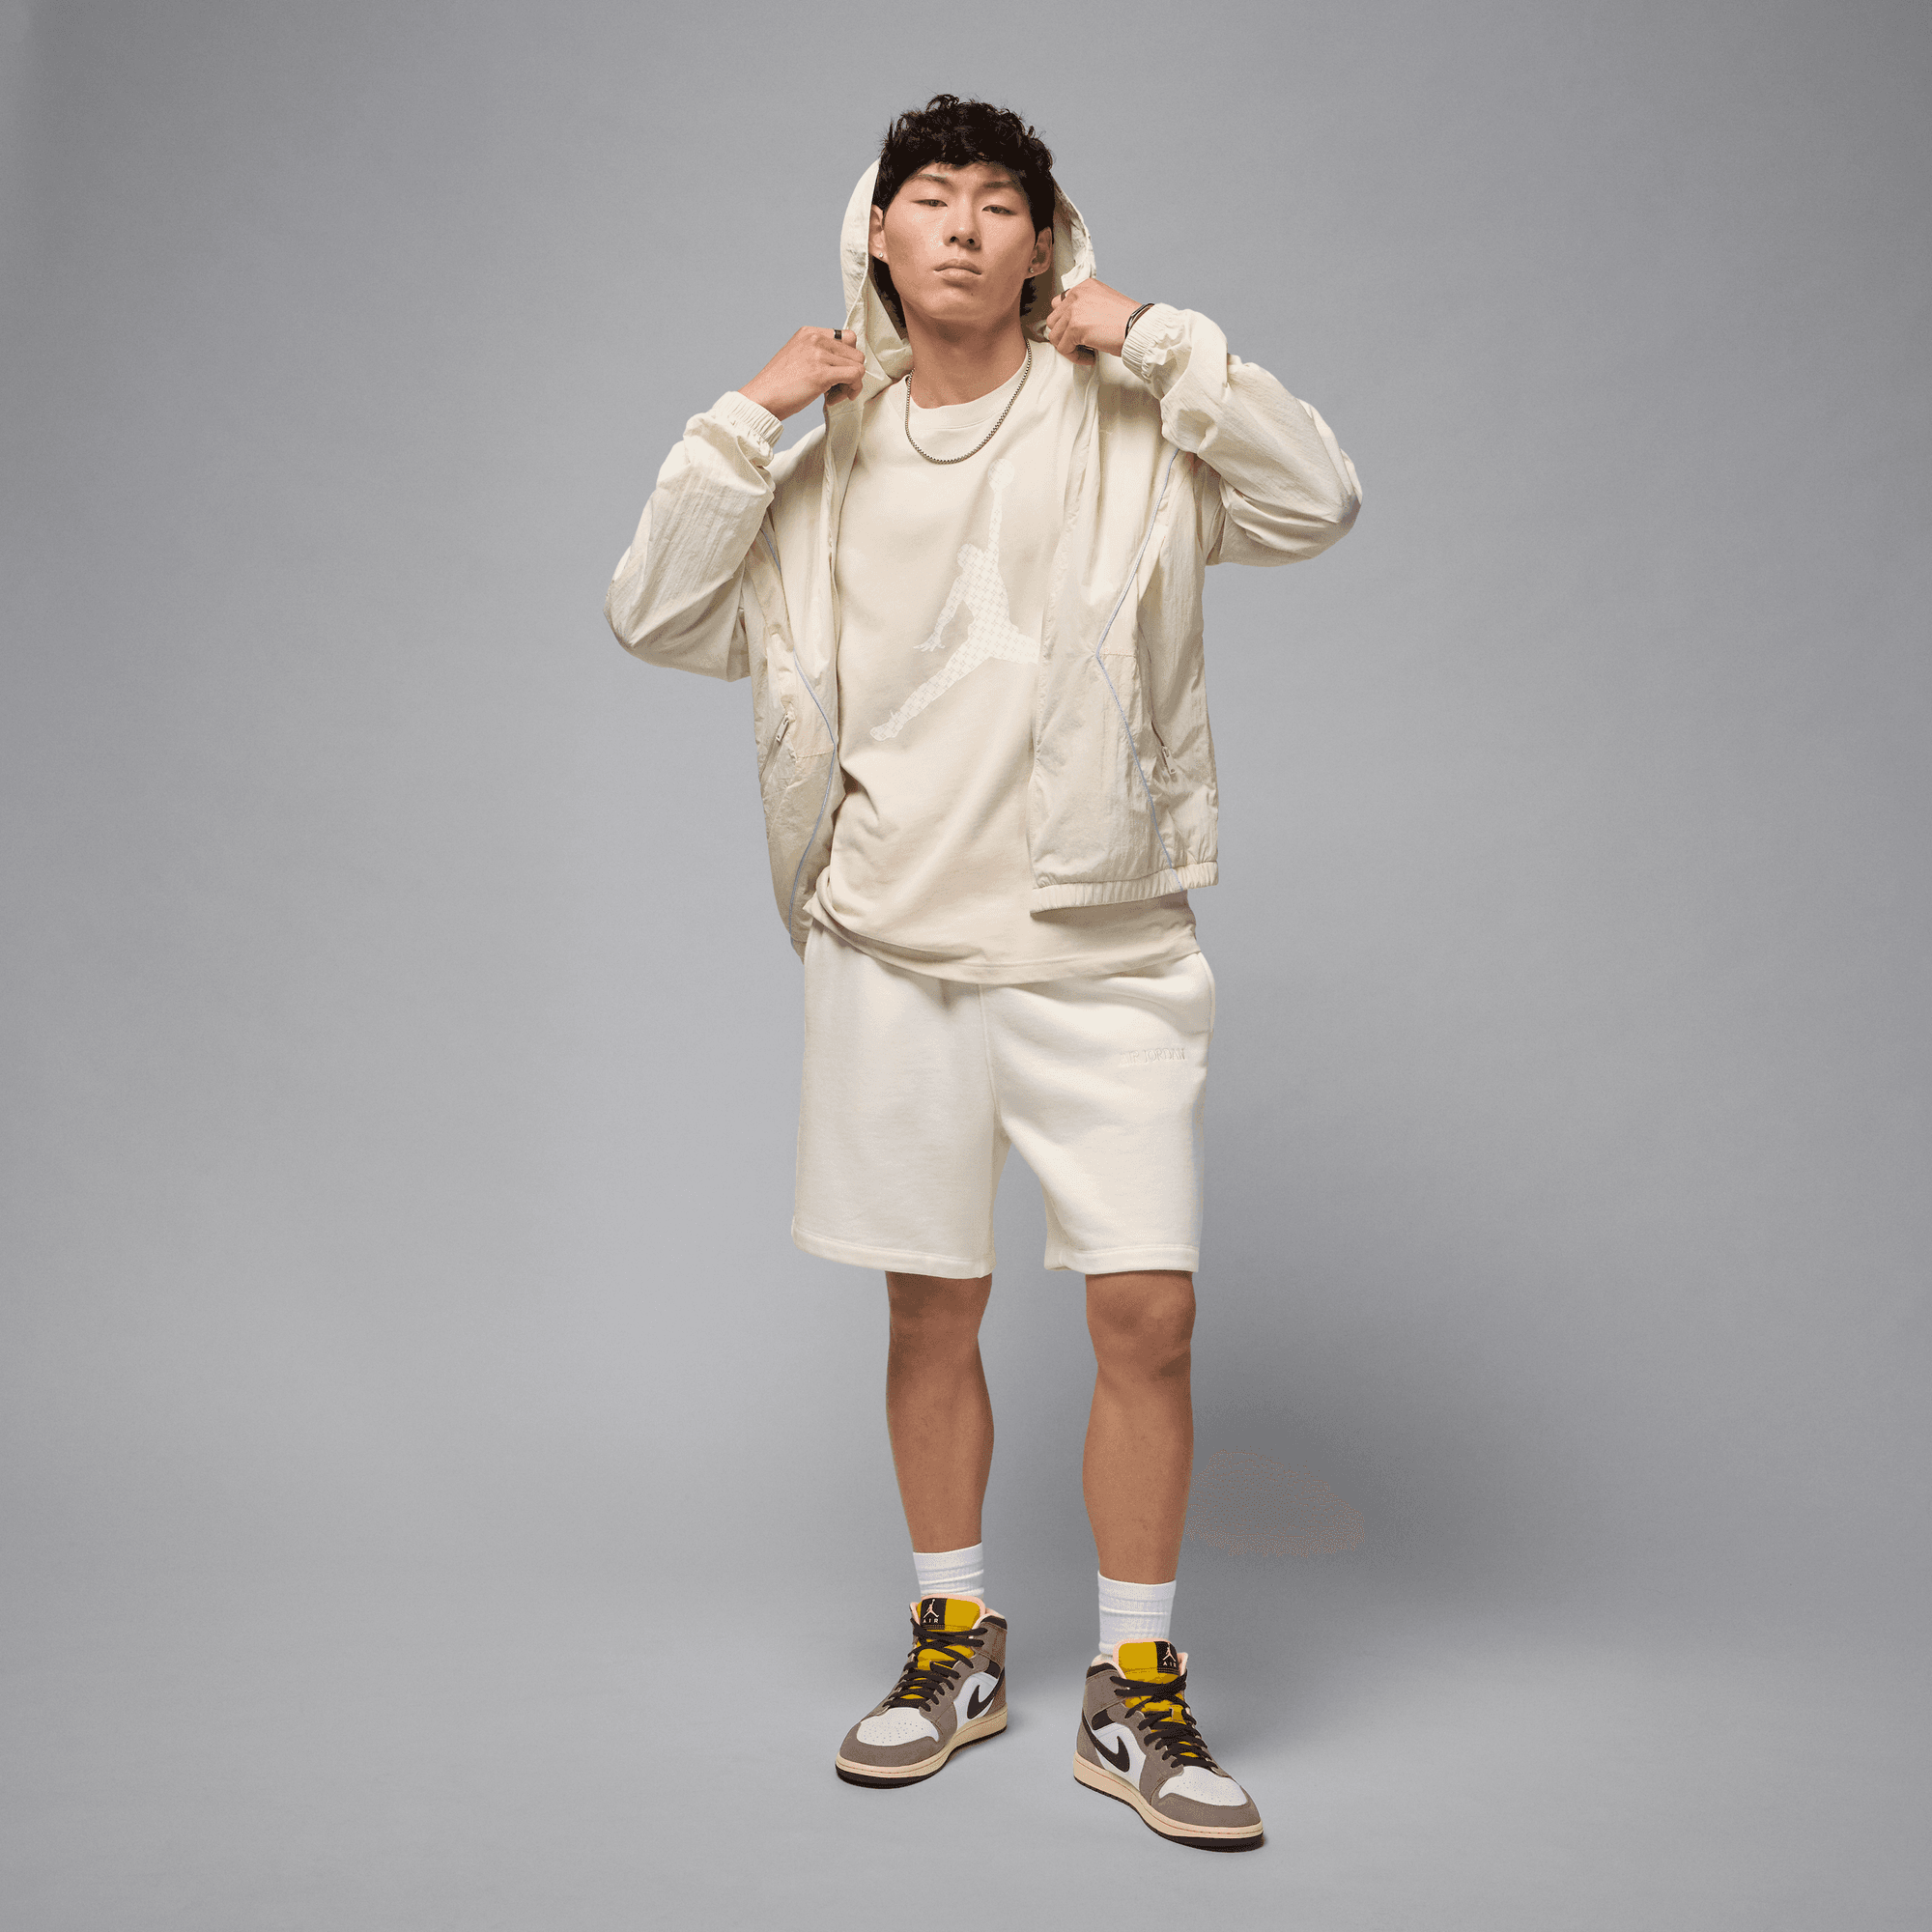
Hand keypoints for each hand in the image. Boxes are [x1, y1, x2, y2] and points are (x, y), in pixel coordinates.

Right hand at [740, 327, 866, 420]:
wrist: (761, 399)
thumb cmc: (779, 385)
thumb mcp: (798, 357)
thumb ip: (819, 353)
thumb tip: (846, 364)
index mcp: (809, 332)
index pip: (848, 339)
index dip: (847, 360)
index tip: (837, 375)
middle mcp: (815, 338)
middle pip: (855, 353)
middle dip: (850, 374)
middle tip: (835, 389)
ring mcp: (818, 354)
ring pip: (858, 366)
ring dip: (850, 385)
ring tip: (831, 395)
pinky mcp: (821, 373)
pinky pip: (855, 377)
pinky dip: (851, 390)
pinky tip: (831, 399)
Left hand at [1045, 278, 1140, 362]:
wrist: (1137, 327)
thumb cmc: (1127, 320)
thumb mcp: (1102, 304)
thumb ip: (1085, 308)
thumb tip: (1071, 325)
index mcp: (1084, 287)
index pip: (1059, 305)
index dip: (1065, 323)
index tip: (1076, 333)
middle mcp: (1077, 295)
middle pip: (1054, 321)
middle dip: (1065, 336)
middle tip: (1080, 344)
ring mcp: (1074, 310)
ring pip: (1055, 336)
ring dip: (1069, 348)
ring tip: (1086, 351)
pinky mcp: (1075, 327)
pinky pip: (1064, 349)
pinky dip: (1075, 357)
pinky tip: (1090, 356)